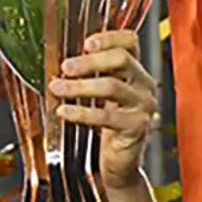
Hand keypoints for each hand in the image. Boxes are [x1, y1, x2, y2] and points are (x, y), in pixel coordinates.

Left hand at [52, 30, 158, 189]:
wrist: (120, 163)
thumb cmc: (108, 127)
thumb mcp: (100, 96)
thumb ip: (89, 76)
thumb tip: (60, 64)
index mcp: (135, 72)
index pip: (130, 42)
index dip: (109, 38)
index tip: (86, 43)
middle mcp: (144, 85)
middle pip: (121, 59)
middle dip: (89, 61)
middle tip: (65, 67)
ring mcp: (143, 106)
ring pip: (112, 85)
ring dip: (80, 86)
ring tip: (57, 88)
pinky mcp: (136, 127)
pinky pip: (107, 116)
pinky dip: (81, 112)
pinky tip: (64, 111)